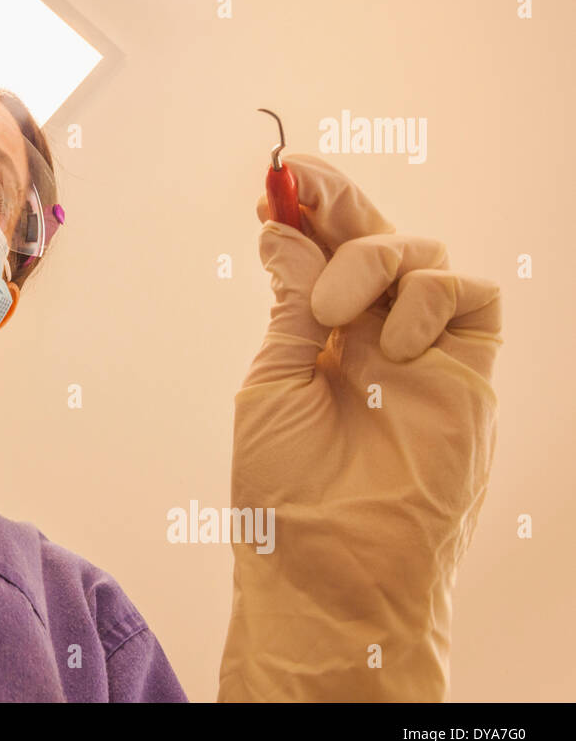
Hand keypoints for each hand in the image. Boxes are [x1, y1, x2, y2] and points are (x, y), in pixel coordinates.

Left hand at [218, 154, 502, 700]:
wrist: (333, 563)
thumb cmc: (285, 488)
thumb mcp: (271, 383)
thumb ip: (291, 309)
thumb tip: (283, 233)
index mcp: (317, 337)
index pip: (318, 256)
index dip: (302, 214)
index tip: (275, 182)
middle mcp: (372, 334)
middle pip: (371, 238)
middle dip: (337, 201)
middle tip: (302, 177)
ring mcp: (423, 350)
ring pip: (420, 254)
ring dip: (369, 259)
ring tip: (336, 311)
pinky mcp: (469, 371)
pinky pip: (469, 295)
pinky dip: (427, 297)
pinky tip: (389, 344)